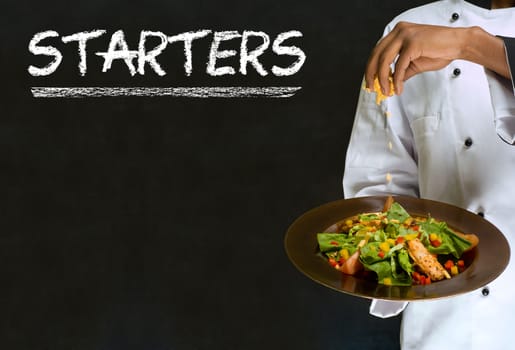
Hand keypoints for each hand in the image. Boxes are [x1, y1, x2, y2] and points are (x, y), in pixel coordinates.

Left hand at [365, 22, 509, 94]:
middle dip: (371, 74)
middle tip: (371, 88)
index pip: (377, 51)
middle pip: (376, 55)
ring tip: (385, 91)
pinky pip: (399, 66)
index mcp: (397, 32)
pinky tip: (398, 88)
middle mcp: (399, 31)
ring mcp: (405, 35)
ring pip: (385, 61)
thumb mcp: (414, 63)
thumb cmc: (439, 50)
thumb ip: (401, 71)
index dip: (371, 67)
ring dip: (383, 79)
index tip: (370, 81)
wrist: (459, 44)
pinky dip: (397, 80)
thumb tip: (390, 83)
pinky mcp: (413, 43)